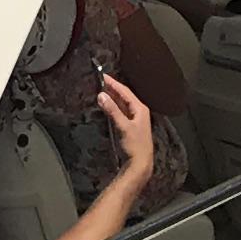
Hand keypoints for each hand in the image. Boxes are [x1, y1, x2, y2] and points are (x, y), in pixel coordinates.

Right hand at [93, 72, 155, 188]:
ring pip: (122, 103)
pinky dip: (114, 106)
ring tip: (101, 90)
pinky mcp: (130, 126)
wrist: (140, 163)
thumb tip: (102, 95)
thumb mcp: (123, 126)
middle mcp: (139, 111)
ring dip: (113, 97)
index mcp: (140, 108)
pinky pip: (121, 111)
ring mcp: (135, 119)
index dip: (114, 83)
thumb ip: (112, 110)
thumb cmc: (135, 145)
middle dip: (113, 88)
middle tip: (100, 81)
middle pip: (124, 96)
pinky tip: (107, 105)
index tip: (103, 76)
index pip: (125, 91)